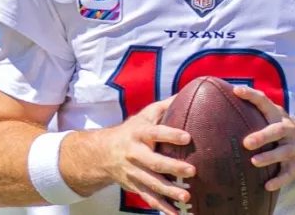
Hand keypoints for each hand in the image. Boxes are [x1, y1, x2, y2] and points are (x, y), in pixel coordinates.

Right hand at [100, 96, 195, 214]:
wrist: (102, 153)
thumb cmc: (132, 130)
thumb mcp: (145, 115)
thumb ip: (166, 106)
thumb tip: (190, 91)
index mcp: (138, 134)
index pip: (156, 133)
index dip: (170, 134)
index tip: (187, 137)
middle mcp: (134, 154)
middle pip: (154, 162)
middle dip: (172, 167)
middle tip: (192, 171)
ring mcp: (133, 173)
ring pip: (151, 184)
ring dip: (169, 192)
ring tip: (187, 197)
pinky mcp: (134, 187)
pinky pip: (149, 199)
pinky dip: (162, 208)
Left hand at [234, 85, 294, 191]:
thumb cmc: (279, 129)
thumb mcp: (272, 117)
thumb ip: (255, 109)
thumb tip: (229, 94)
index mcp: (278, 116)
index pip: (264, 102)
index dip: (251, 95)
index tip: (236, 90)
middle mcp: (288, 131)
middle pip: (277, 131)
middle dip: (263, 136)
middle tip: (246, 142)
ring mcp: (292, 149)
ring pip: (282, 153)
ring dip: (268, 157)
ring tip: (254, 162)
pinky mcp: (294, 167)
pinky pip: (287, 175)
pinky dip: (278, 180)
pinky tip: (267, 186)